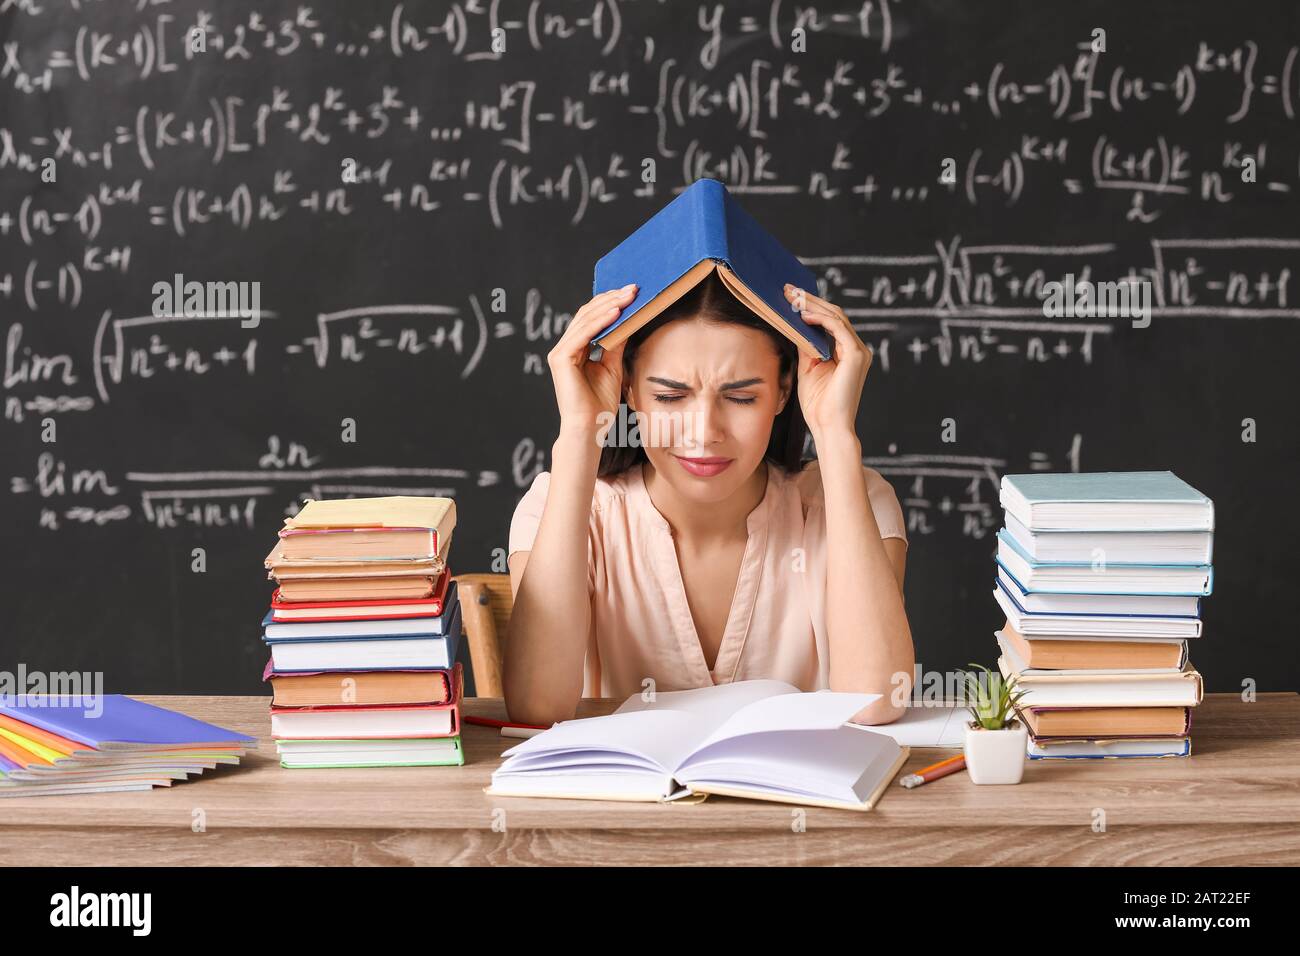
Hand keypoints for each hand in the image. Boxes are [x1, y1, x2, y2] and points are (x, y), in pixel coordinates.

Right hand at [548, 284, 637, 440]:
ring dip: (608, 306)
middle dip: (611, 299)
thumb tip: (628, 320)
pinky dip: (600, 322)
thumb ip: (616, 343)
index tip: (632, 294)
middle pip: (587, 314)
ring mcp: (560, 352)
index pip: (591, 318)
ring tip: (628, 296)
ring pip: (585, 320)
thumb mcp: (613, 366)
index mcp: (575, 349)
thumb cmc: (599, 403)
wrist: (589, 428)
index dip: (610, 303)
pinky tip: (617, 313)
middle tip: (633, 289)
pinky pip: (583, 334)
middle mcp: (565, 348)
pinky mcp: (561, 359)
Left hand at [784, 283, 871, 438]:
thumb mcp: (807, 368)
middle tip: (788, 290)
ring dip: (812, 305)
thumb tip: (795, 326)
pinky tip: (803, 315)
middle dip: (810, 300)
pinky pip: (838, 328)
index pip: (830, 321)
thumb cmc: (818, 404)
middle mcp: (856, 349)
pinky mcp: (857, 356)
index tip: (790, 297)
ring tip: (792, 298)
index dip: (811, 306)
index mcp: (846, 352)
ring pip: (836, 317)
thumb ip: (806, 347)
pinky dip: (820, 319)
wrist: (829, 426)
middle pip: (834, 314)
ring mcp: (859, 351)